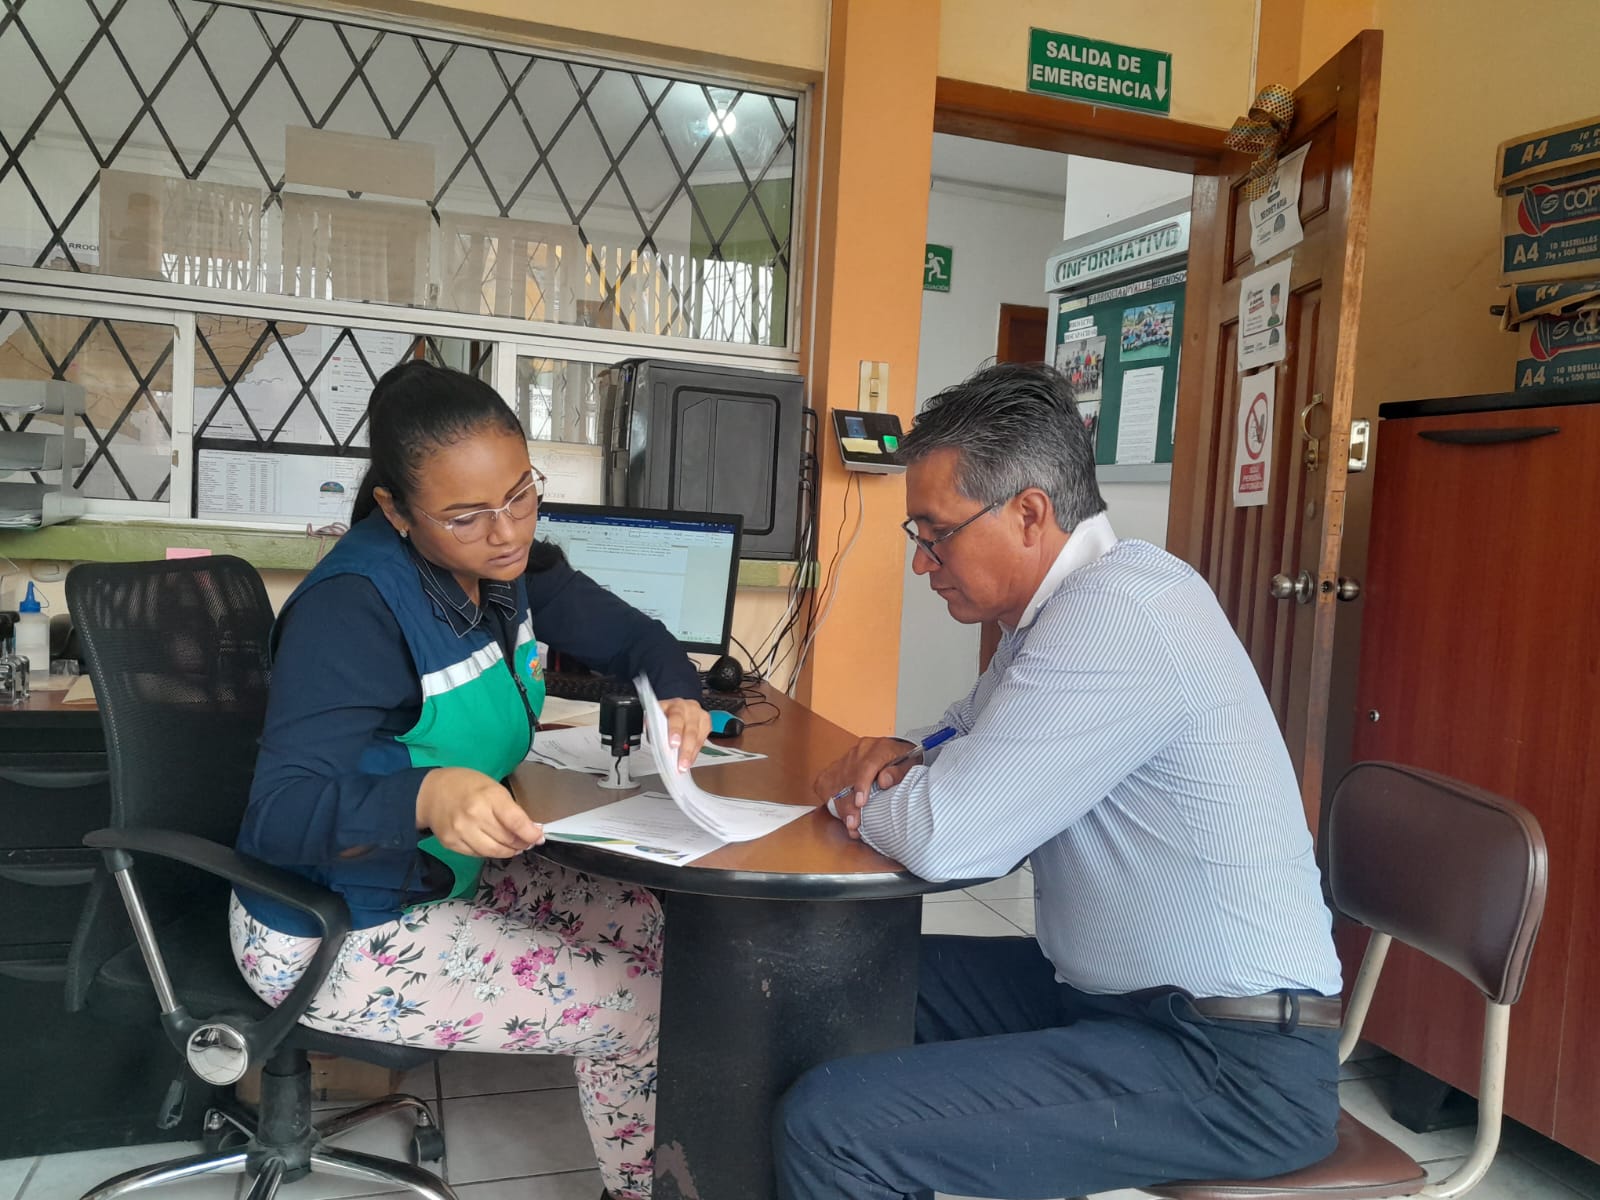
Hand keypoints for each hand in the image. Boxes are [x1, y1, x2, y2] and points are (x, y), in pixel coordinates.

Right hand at [416, 767, 543, 858]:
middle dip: (522, 843)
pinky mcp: (451, 844)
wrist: (430, 793)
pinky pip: (477, 855)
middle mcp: (475, 816)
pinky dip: (489, 852)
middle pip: (507, 839)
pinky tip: (493, 845)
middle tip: (527, 842)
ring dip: (508, 851)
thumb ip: (510, 808)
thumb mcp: (493, 787)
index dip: (531, 833)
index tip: (539, 837)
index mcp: (489, 797)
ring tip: (514, 847)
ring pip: (493, 852)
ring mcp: (461, 831)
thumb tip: (529, 829)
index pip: (516, 821)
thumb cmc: (467, 785)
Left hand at [659, 698, 711, 771]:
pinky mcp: (706, 722)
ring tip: (684, 766)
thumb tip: (655, 741)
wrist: (678, 709)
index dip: (675, 730)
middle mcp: (687, 707)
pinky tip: (690, 759)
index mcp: (672, 705)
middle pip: (690, 728)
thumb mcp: (655, 720)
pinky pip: (702, 739)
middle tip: (681, 762)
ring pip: (697, 735)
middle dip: (685, 748)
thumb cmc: (665, 717)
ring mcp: (698, 714)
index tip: (673, 744)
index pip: (675, 717)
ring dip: (691, 753)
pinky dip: (695, 752)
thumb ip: (654, 730)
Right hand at [813, 737, 916, 838]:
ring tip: (848, 823)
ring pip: (835, 782)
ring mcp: (846, 758)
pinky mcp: (837, 765)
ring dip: (839, 805)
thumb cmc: (904, 762)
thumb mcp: (910, 766)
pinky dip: (828, 797)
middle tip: (853, 824)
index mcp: (880, 748)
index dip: (861, 785)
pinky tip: (838, 811)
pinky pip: (825, 781)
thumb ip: (899, 772)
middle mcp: (860, 751)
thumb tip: (884, 780)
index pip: (866, 765)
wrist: (896, 753)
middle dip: (848, 804)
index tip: (860, 803)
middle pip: (848, 777)